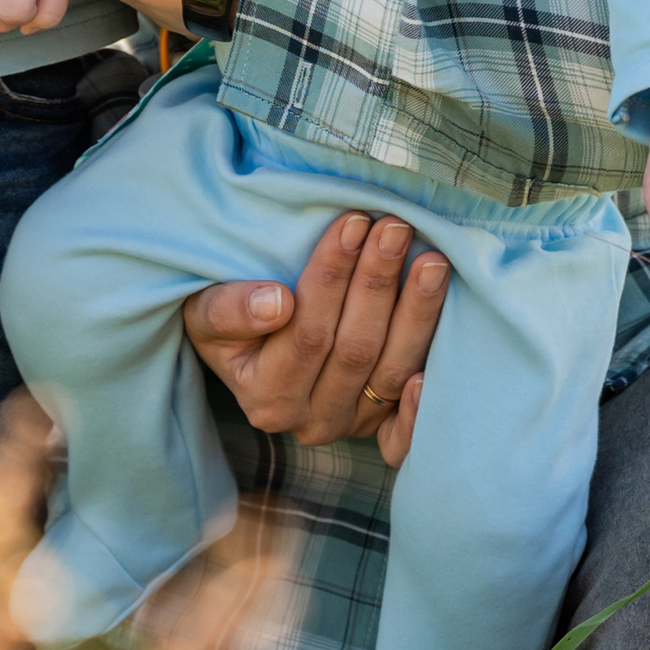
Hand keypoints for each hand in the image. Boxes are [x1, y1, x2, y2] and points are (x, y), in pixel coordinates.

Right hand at [182, 210, 446, 469]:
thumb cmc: (229, 323)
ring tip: (431, 260)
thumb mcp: (207, 310)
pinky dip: (425, 401)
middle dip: (378, 283)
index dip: (331, 277)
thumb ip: (229, 309)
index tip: (352, 223)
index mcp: (265, 398)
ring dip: (416, 313)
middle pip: (355, 349)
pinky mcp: (383, 426)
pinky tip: (443, 353)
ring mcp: (352, 426)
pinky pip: (410, 425)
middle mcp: (309, 422)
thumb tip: (276, 303)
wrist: (249, 357)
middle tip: (395, 227)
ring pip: (391, 370)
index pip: (307, 333)